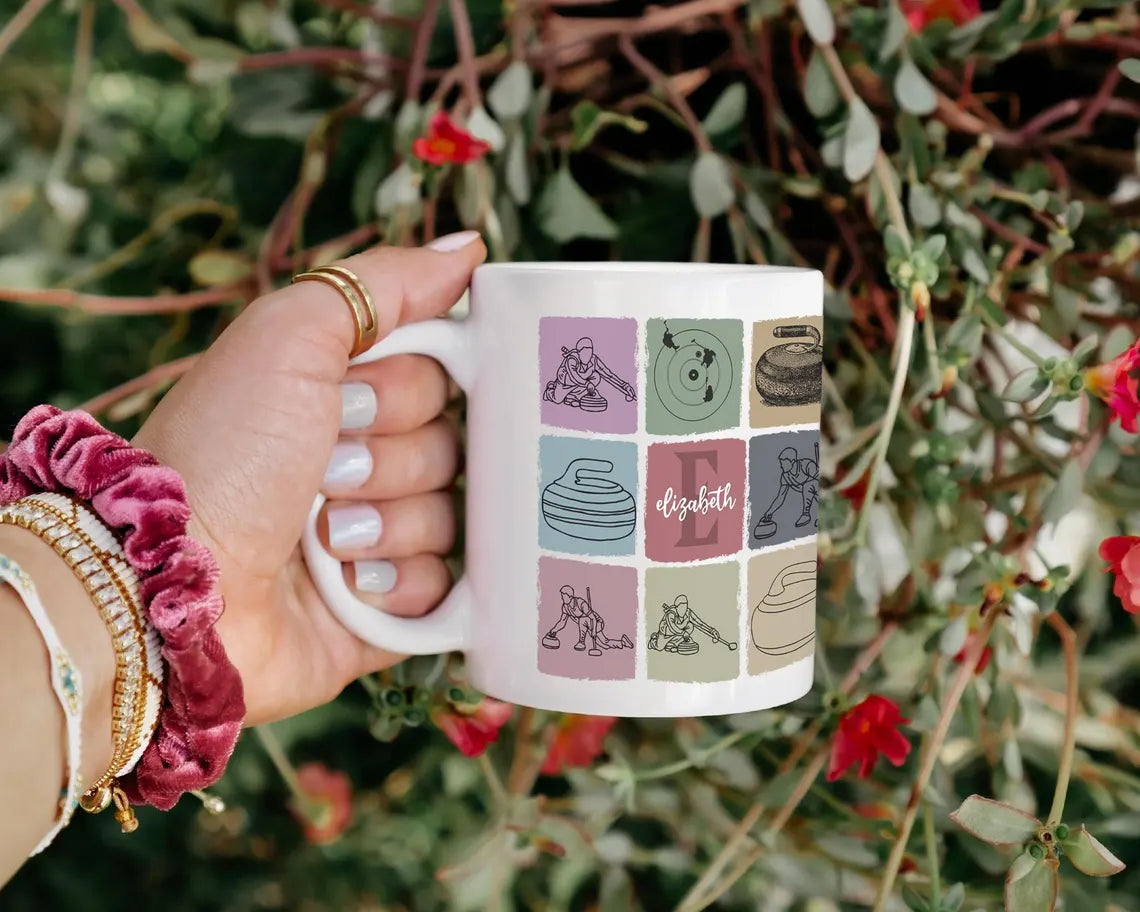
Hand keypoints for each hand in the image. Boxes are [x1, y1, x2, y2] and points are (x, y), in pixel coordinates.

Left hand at [133, 234, 485, 724]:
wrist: (167, 586)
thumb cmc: (221, 454)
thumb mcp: (289, 337)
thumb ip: (383, 284)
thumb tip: (469, 248)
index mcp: (342, 395)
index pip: (439, 378)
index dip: (410, 390)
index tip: (352, 402)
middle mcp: (361, 462)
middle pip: (452, 447)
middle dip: (393, 461)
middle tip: (328, 474)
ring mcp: (375, 537)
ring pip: (453, 518)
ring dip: (392, 524)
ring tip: (326, 537)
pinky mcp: (384, 607)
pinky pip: (446, 587)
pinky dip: (402, 585)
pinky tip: (350, 584)